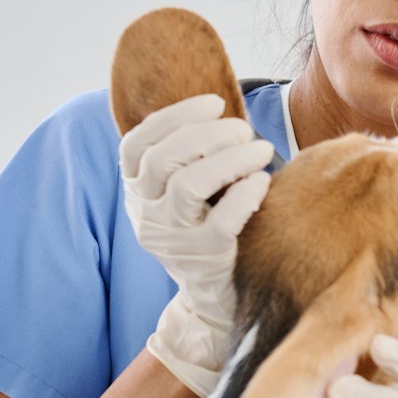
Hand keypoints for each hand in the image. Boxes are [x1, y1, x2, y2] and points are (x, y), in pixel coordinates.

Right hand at [119, 94, 273, 395]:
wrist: (214, 293)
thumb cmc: (207, 225)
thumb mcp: (184, 193)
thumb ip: (188, 156)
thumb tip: (216, 107)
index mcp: (137, 192)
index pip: (136, 146)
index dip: (172, 117)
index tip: (213, 103)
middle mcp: (147, 214)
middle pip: (163, 160)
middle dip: (206, 135)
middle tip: (244, 129)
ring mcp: (173, 238)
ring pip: (188, 186)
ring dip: (229, 159)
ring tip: (261, 150)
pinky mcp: (204, 258)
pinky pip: (221, 221)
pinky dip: (244, 195)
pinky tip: (262, 182)